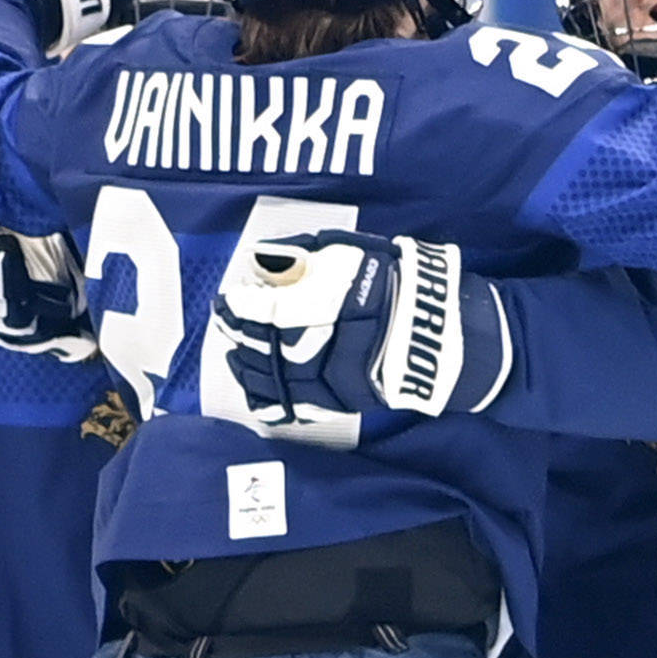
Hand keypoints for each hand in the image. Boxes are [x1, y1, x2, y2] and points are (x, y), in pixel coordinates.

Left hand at [208, 227, 509, 435]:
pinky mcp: (330, 402)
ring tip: (235, 355)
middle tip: (228, 323)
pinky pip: (287, 405)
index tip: (227, 299)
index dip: (235, 305)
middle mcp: (303, 348)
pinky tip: (255, 388)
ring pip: (265, 378)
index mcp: (304, 308)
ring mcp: (316, 379)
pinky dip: (265, 398)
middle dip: (237, 333)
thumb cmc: (388, 281)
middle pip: (255, 345)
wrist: (430, 328)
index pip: (252, 311)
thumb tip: (262, 258)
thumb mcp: (343, 252)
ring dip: (244, 365)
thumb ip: (299, 255)